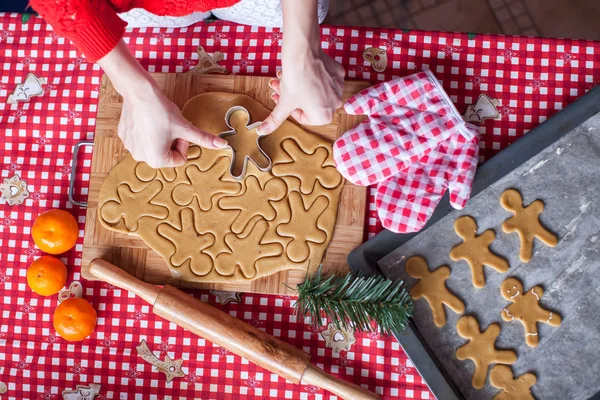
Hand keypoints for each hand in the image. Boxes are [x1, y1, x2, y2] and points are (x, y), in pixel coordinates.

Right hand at [98, 40, 226, 168]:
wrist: (139, 92)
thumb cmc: (162, 112)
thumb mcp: (186, 128)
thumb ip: (203, 139)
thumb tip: (222, 145)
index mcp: (157, 161)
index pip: (180, 158)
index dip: (183, 143)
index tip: (179, 130)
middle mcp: (141, 158)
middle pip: (167, 153)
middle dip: (172, 141)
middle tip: (170, 125)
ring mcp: (131, 148)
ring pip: (155, 145)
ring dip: (161, 136)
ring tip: (159, 121)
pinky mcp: (125, 136)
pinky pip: (143, 138)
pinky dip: (148, 131)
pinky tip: (148, 118)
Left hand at [258, 50, 344, 134]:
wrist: (303, 54)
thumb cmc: (295, 81)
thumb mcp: (283, 104)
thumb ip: (275, 120)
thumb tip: (262, 131)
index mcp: (324, 117)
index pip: (303, 117)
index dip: (288, 109)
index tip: (280, 100)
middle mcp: (335, 105)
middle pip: (308, 103)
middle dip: (291, 96)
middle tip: (279, 87)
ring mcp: (338, 88)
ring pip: (315, 91)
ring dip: (300, 86)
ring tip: (285, 77)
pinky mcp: (339, 74)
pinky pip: (324, 79)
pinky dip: (313, 77)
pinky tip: (302, 70)